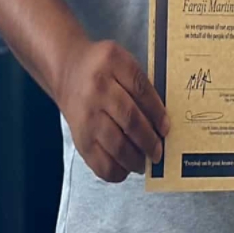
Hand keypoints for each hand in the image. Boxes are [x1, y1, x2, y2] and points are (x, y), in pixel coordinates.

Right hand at [57, 39, 168, 184]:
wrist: (67, 70)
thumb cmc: (101, 68)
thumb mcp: (123, 62)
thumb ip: (141, 85)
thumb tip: (161, 122)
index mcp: (114, 64)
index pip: (141, 90)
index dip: (157, 113)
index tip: (166, 128)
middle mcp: (98, 90)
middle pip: (130, 120)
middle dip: (149, 140)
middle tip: (158, 151)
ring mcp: (86, 116)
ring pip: (116, 144)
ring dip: (136, 158)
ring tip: (145, 162)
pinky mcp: (79, 137)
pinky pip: (98, 161)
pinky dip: (115, 170)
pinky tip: (125, 168)